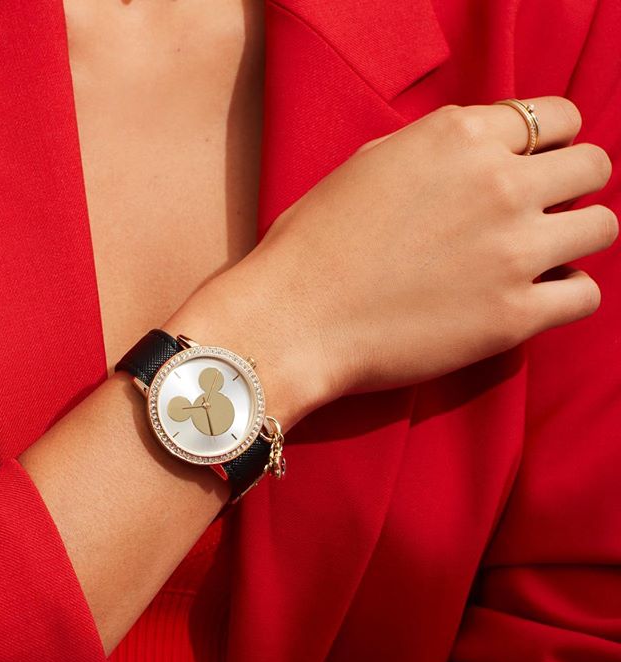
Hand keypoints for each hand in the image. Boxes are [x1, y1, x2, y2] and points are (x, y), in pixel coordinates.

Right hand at [206, 96, 616, 416]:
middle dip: (571, 187)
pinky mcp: (514, 315)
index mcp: (461, 136)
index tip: (535, 170)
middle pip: (592, 166)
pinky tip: (532, 300)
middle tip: (539, 216)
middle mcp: (499, 183)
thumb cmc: (315, 245)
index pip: (557, 118)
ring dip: (575, 240)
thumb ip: (442, 151)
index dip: (550, 145)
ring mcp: (513, 250)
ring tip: (539, 260)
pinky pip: (585, 296)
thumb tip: (485, 154)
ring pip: (601, 228)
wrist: (293, 321)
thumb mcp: (373, 163)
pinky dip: (566, 296)